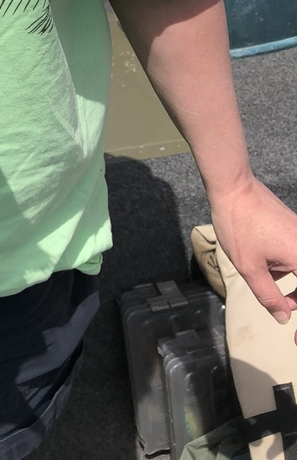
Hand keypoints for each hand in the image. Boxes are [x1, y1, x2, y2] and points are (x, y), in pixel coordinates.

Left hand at [211, 174, 296, 339]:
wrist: (233, 187)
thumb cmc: (239, 225)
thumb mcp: (250, 268)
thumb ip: (269, 296)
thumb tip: (283, 316)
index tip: (294, 337)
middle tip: (286, 315)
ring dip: (293, 287)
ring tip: (275, 291)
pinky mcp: (295, 230)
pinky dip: (289, 270)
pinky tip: (268, 270)